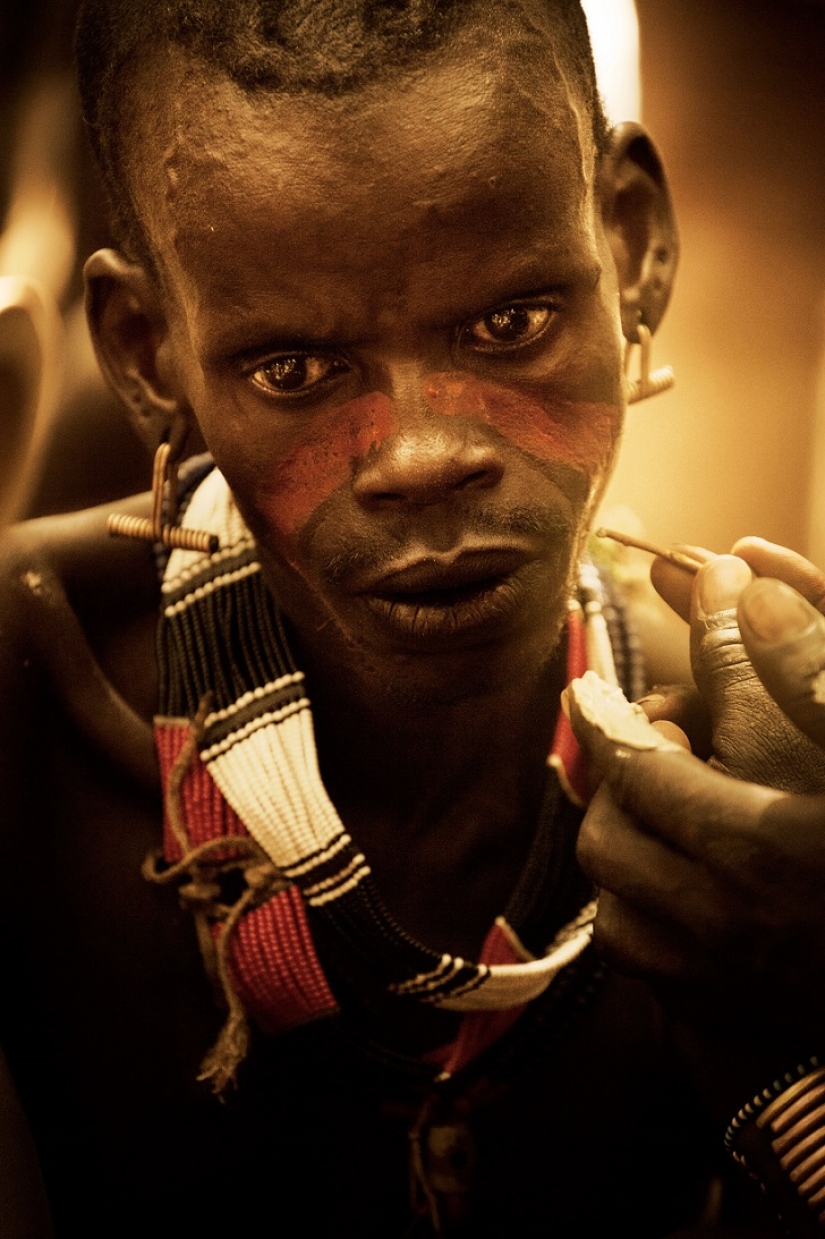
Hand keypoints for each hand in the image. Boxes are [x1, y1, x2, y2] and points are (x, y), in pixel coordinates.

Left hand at [567, 548, 824, 1036]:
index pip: (633, 766)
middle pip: (607, 839)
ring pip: (613, 910)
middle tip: (655, 759)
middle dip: (615, 790)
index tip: (586, 695)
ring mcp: (723, 982)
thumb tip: (737, 582)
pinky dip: (645, 918)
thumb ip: (798, 667)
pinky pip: (645, 967)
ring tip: (668, 821)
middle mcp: (723, 921)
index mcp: (755, 842)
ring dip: (625, 856)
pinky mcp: (730, 1019)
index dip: (604, 720)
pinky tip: (686, 887)